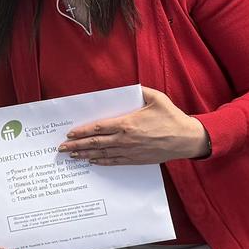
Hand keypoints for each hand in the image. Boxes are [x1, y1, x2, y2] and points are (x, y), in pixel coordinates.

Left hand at [61, 87, 210, 164]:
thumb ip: (141, 91)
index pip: (98, 128)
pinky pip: (114, 161)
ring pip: (102, 154)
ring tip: (72, 156)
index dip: (82, 131)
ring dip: (85, 155)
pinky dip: (101, 161)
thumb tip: (131, 87)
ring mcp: (130, 151)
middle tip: (62, 148)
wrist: (186, 139)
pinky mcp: (136, 159)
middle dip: (76, 145)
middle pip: (95, 143)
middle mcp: (125, 139)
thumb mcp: (156, 98)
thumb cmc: (172, 117)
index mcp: (127, 123)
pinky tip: (92, 161)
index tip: (70, 133)